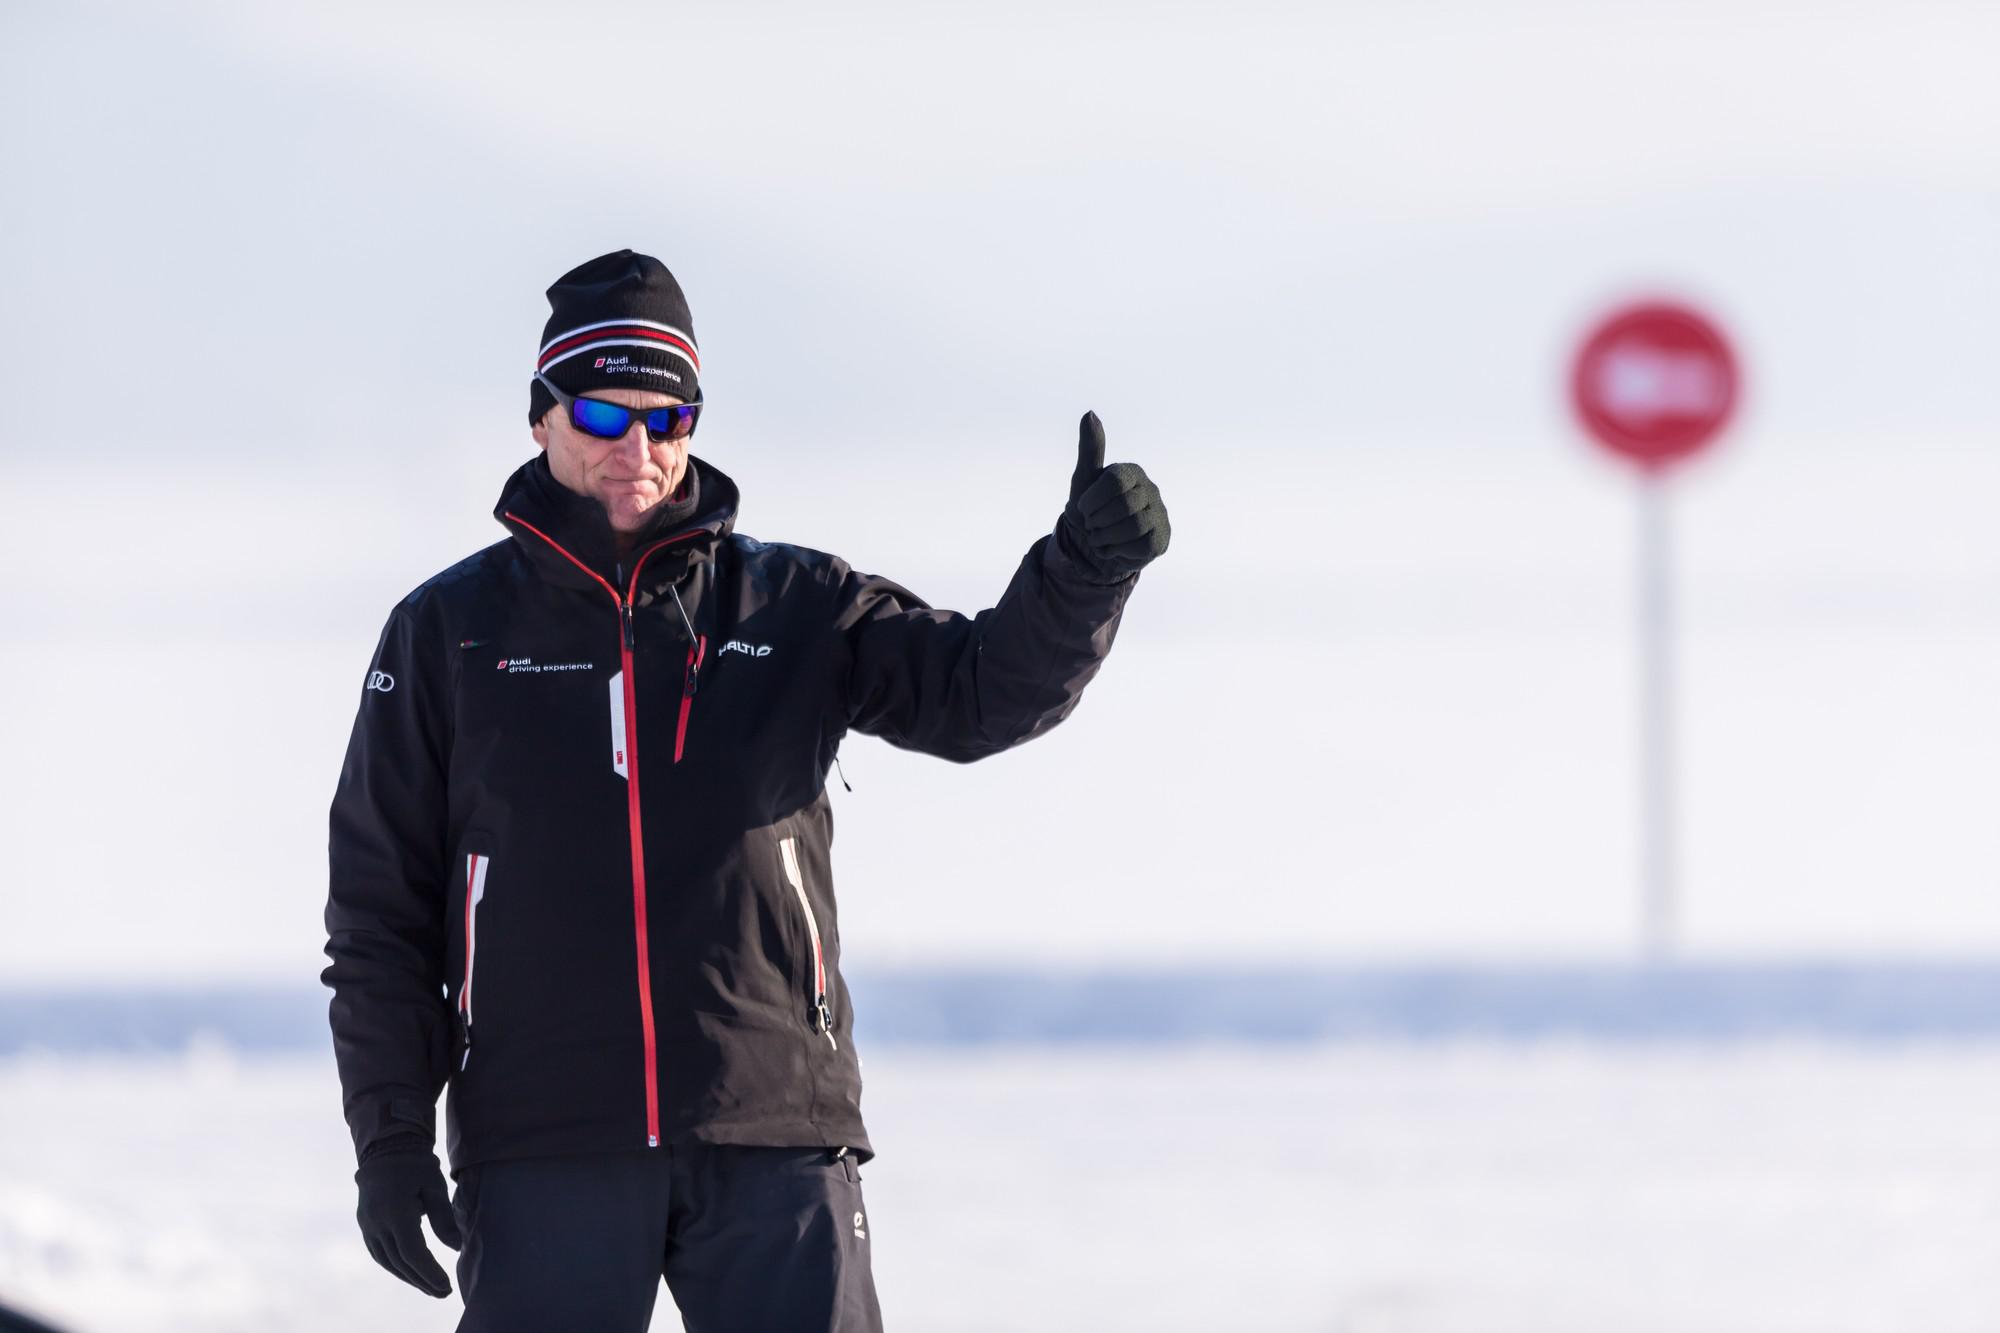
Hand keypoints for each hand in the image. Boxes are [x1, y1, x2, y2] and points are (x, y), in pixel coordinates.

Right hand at [355, 1147, 461, 1297]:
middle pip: (400, 1262)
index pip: (413, 1253)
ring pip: (387, 1261)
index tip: (446, 1285)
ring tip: (429, 1287)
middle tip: (443, 1292)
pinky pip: (378, 1253)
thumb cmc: (415, 1164)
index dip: (430, 1273)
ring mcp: (367, 1225)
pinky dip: (395, 1265)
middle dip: (422, 1280)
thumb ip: (444, 1219)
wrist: (386, 1147)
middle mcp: (377, 1223)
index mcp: (395, 1213)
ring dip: (408, 1277)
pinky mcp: (365, 1224)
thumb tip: (456, 1248)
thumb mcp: (435, 1187)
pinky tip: (409, 1272)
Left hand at [1057, 411, 1169, 583]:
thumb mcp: (1085, 479)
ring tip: (1099, 538)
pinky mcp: (1162, 538)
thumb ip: (1090, 448)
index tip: (1083, 509)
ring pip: (1133, 527)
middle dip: (1099, 521)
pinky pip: (1141, 546)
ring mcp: (1160, 513)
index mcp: (1132, 472)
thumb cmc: (1090, 509)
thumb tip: (1089, 413)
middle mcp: (1150, 489)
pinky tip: (1114, 548)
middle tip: (1092, 526)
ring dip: (1106, 537)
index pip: (1115, 481)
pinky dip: (1119, 551)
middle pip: (1124, 505)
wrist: (1096, 545)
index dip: (1093, 499)